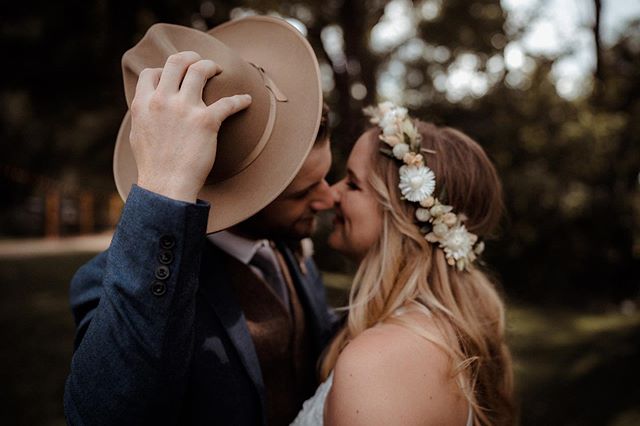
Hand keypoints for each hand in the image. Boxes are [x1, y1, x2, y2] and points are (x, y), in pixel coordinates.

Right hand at [129, 51, 251, 202]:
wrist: (167, 186)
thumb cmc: (154, 166)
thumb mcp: (137, 134)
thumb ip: (143, 115)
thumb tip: (147, 107)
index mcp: (143, 104)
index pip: (151, 73)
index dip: (164, 71)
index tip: (176, 76)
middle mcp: (163, 100)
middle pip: (177, 62)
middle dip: (190, 57)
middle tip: (201, 62)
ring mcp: (185, 109)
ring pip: (200, 70)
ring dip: (212, 66)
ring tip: (219, 71)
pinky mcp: (206, 121)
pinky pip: (228, 102)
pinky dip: (240, 100)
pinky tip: (246, 100)